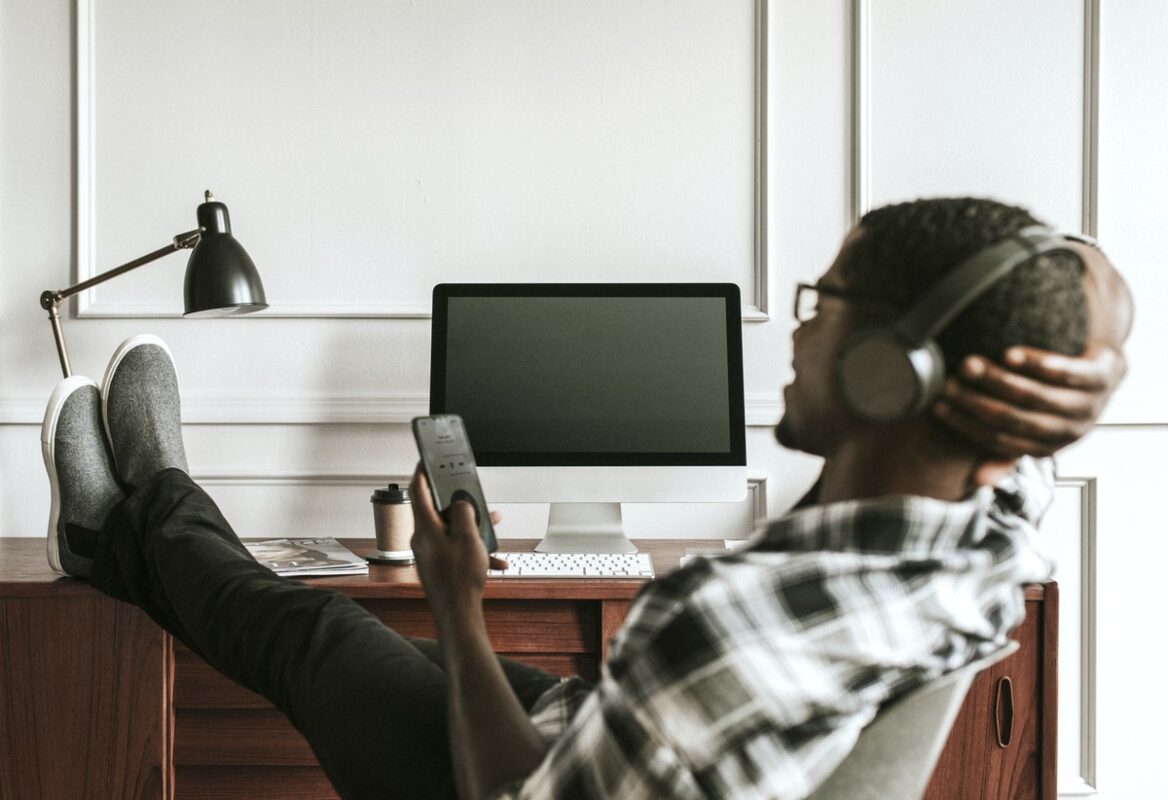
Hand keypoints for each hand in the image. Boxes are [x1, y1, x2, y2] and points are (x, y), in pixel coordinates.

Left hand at [409, 466, 506, 627]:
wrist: (457, 614)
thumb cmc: (459, 579)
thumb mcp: (468, 537)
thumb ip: (463, 512)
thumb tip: (460, 503)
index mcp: (426, 527)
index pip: (418, 490)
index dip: (422, 471)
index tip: (426, 459)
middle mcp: (423, 538)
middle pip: (439, 510)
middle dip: (460, 503)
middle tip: (473, 495)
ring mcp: (430, 553)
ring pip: (451, 530)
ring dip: (471, 527)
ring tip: (491, 528)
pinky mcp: (438, 565)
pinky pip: (455, 548)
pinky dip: (472, 548)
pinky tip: (494, 559)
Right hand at [935, 240, 1131, 485]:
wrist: (1101, 369)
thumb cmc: (1057, 398)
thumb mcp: (1032, 428)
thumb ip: (1004, 449)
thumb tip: (976, 483)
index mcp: (1048, 447)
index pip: (999, 440)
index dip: (965, 424)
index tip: (938, 404)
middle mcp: (1070, 430)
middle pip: (1015, 418)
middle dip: (975, 401)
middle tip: (949, 382)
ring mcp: (1089, 404)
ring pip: (1036, 396)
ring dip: (999, 380)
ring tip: (970, 364)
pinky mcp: (1102, 377)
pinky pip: (1066, 373)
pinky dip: (1035, 364)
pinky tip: (1010, 354)